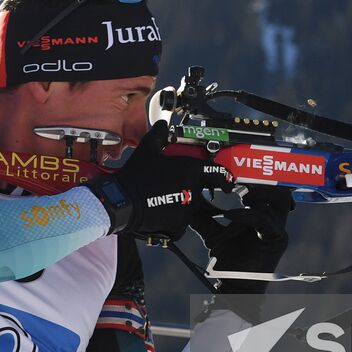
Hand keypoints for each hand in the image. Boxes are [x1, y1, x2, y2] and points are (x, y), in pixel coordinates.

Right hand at [86, 120, 230, 240]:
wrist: (123, 201)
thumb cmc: (137, 175)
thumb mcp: (147, 150)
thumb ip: (158, 135)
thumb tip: (162, 125)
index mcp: (190, 170)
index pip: (216, 173)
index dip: (225, 177)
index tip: (228, 182)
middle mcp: (193, 190)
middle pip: (200, 191)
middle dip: (191, 190)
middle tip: (175, 189)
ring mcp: (187, 209)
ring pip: (190, 207)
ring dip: (181, 204)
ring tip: (163, 200)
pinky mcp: (179, 225)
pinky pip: (181, 223)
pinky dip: (173, 221)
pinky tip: (160, 214)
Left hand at [190, 185, 292, 298]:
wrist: (232, 285)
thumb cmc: (227, 260)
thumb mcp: (212, 232)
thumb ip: (204, 216)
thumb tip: (190, 200)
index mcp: (262, 215)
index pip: (266, 188)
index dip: (253, 178)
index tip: (233, 172)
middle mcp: (274, 219)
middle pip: (279, 189)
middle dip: (260, 181)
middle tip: (238, 179)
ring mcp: (278, 229)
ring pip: (279, 199)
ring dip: (259, 193)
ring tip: (240, 195)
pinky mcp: (277, 239)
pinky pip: (264, 219)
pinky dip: (244, 215)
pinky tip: (228, 216)